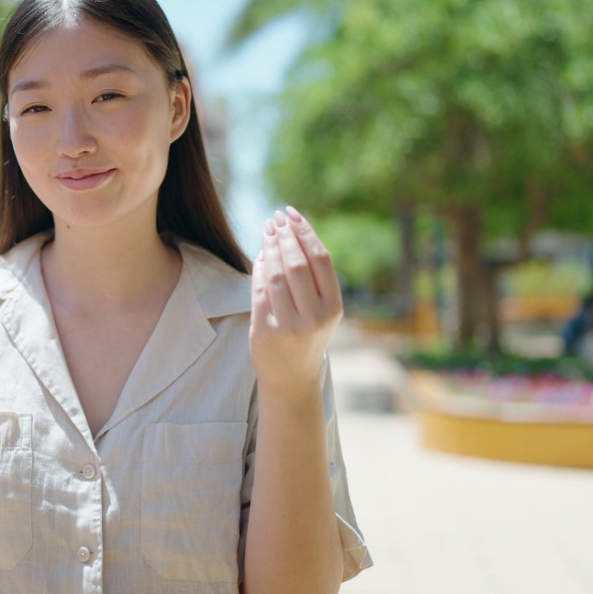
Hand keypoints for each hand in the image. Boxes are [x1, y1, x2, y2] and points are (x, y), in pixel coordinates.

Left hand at [249, 206, 342, 400]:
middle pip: (297, 263)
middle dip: (284, 236)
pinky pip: (259, 291)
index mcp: (334, 308)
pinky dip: (258, 269)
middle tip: (275, 219)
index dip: (305, 232)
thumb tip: (288, 234)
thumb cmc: (307, 337)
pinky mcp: (265, 331)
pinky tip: (259, 256)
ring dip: (269, 248)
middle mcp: (315, 317)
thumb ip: (312, 279)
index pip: (320, 259)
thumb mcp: (321, 311)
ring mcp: (289, 325)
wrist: (292, 379)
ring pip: (276, 274)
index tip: (292, 214)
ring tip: (266, 231)